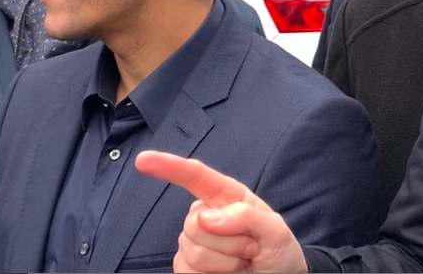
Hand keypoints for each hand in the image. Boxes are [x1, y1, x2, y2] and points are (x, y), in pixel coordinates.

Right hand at [135, 150, 307, 272]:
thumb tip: (208, 218)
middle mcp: (205, 216)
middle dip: (229, 241)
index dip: (169, 166)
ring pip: (192, 251)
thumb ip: (247, 216)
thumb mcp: (276, 230)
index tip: (144, 160)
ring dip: (226, 261)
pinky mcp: (186, 266)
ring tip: (242, 260)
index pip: (196, 177)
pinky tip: (228, 272)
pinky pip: (187, 271)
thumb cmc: (278, 252)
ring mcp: (193, 242)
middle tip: (251, 248)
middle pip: (195, 224)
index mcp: (227, 197)